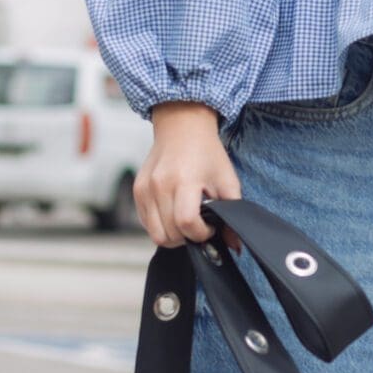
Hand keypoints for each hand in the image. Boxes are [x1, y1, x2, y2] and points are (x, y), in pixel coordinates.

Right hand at [139, 101, 242, 247]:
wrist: (182, 127)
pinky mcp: (137, 191)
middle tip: (200, 224)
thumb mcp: (227, 180)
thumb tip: (234, 245)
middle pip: (170, 234)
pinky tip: (174, 214)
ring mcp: (145, 189)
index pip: (186, 223)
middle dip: (188, 237)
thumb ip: (232, 212)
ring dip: (174, 236)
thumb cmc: (207, 153)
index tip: (210, 227)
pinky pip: (146, 224)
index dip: (201, 233)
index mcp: (183, 180)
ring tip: (187, 221)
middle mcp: (159, 185)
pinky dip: (161, 226)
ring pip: (156, 234)